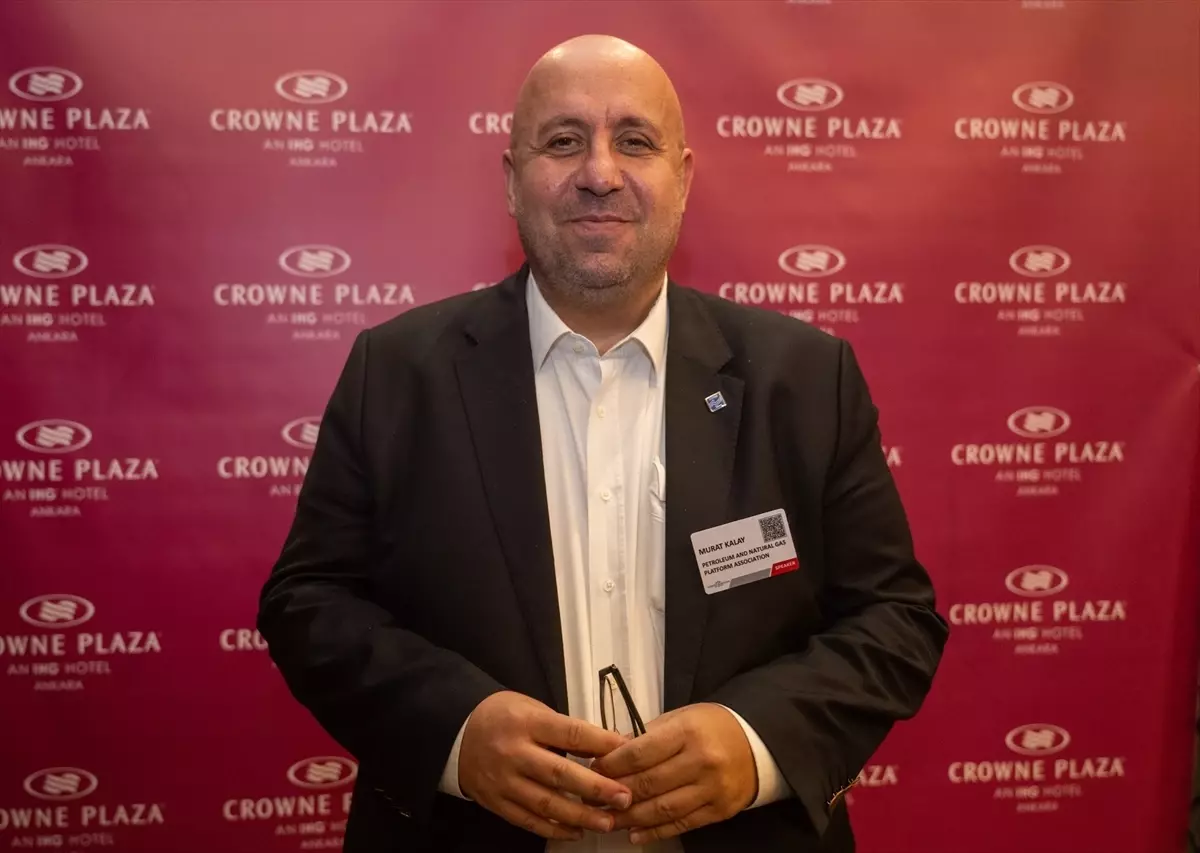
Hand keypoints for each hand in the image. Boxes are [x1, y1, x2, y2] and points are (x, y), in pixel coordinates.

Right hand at [458, 691, 632, 840]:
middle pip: (559, 773)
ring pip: (545, 803)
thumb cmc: (502, 716)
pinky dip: (554, 828)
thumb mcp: (533, 708)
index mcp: (526, 722)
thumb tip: (606, 747)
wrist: (456, 732)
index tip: (627, 753)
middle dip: (595, 788)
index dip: (601, 744)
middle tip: (624, 797)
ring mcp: (503, 781)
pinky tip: (576, 832)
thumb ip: (565, 729)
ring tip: (607, 822)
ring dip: (579, 816)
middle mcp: (514, 753)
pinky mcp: (496, 802)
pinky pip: (528, 820)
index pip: (570, 734)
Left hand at [590, 703, 756, 844]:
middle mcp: (701, 761)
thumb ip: (647, 735)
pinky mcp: (719, 810)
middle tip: (594, 798)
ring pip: (663, 808)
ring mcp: (712, 788)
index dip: (613, 764)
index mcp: (687, 732)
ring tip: (609, 819)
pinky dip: (656, 831)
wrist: (756, 742)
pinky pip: (682, 824)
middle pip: (649, 783)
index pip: (640, 752)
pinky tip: (636, 834)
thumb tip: (612, 752)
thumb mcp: (681, 717)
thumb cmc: (712, 727)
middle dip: (617, 793)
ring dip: (631, 817)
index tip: (594, 769)